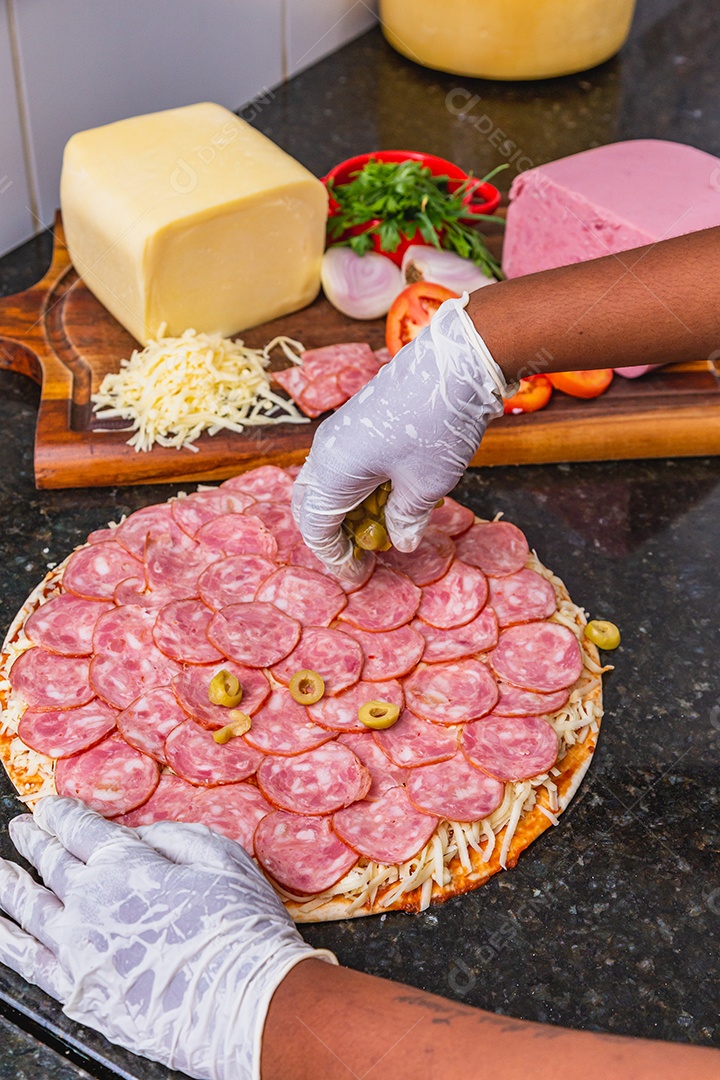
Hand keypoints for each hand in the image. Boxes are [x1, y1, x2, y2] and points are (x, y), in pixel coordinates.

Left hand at [0, 796, 334, 1079]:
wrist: (247, 1002)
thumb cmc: (240, 928)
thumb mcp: (219, 856)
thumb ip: (171, 835)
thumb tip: (138, 833)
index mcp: (125, 863)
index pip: (81, 829)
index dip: (63, 815)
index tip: (51, 808)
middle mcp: (91, 902)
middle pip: (52, 863)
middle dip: (35, 840)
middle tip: (22, 827)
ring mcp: (79, 949)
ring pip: (29, 908)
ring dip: (9, 884)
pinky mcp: (78, 991)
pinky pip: (26, 962)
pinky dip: (5, 940)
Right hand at [292, 296, 508, 578]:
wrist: (456, 363)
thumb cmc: (437, 426)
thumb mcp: (425, 485)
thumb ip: (406, 519)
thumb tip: (401, 541)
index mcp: (332, 469)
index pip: (316, 528)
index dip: (336, 558)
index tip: (359, 576)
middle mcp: (327, 450)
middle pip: (312, 505)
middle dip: (333, 536)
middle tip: (362, 557)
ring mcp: (341, 432)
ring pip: (328, 485)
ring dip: (349, 513)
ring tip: (383, 532)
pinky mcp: (359, 422)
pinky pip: (345, 466)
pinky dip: (360, 491)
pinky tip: (391, 501)